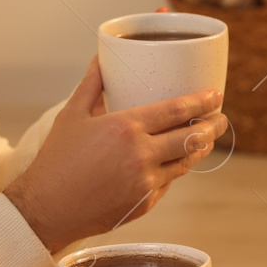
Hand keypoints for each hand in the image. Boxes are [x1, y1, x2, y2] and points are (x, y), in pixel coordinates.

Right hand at [4, 57, 227, 253]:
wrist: (46, 209)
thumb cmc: (56, 160)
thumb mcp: (72, 115)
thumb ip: (92, 84)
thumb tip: (101, 57)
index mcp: (125, 127)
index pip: (177, 111)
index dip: (202, 102)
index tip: (215, 95)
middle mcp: (141, 155)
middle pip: (192, 138)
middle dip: (213, 126)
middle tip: (220, 117)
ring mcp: (145, 183)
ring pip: (185, 163)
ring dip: (199, 149)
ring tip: (205, 139)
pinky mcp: (144, 204)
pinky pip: (167, 184)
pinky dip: (172, 171)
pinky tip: (173, 163)